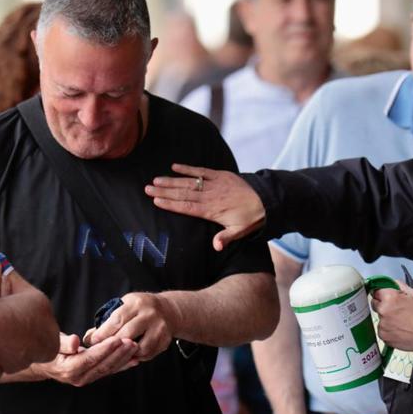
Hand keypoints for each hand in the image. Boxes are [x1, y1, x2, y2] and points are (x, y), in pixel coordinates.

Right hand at [31, 332, 139, 385]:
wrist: (44, 363)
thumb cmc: (47, 349)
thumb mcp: (51, 343)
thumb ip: (63, 343)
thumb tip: (75, 342)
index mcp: (69, 369)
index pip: (91, 358)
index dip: (105, 349)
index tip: (117, 339)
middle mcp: (78, 378)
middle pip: (103, 365)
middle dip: (119, 353)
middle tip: (131, 342)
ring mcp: (86, 379)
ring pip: (108, 369)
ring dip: (123, 358)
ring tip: (135, 347)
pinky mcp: (91, 377)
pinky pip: (108, 371)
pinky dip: (122, 365)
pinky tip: (133, 359)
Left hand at [83, 292, 174, 361]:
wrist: (167, 310)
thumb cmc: (139, 309)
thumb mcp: (124, 307)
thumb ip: (107, 321)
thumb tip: (89, 338)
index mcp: (136, 303)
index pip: (116, 321)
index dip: (103, 334)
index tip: (92, 341)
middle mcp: (149, 315)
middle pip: (127, 336)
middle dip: (111, 346)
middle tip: (101, 351)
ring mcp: (160, 328)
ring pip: (139, 349)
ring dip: (126, 354)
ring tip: (117, 354)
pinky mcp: (165, 340)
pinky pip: (148, 354)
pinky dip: (137, 357)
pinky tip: (130, 354)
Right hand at [146, 164, 264, 250]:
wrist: (265, 200)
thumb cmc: (250, 218)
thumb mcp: (239, 231)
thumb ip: (225, 238)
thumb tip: (216, 247)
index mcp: (212, 210)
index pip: (187, 207)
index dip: (171, 204)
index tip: (156, 200)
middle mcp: (210, 196)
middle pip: (183, 193)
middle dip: (164, 191)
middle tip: (147, 188)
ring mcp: (214, 184)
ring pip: (189, 182)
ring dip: (172, 180)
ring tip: (155, 180)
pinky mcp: (220, 175)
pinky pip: (201, 171)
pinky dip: (188, 168)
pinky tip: (174, 166)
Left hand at [372, 282, 412, 351]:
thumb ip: (400, 286)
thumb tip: (392, 283)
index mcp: (389, 297)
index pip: (376, 292)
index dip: (383, 294)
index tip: (385, 297)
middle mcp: (382, 310)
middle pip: (375, 304)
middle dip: (383, 305)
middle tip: (395, 309)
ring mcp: (382, 324)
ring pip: (379, 317)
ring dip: (386, 318)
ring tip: (399, 321)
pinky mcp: (382, 335)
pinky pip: (381, 329)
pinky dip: (387, 329)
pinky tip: (398, 328)